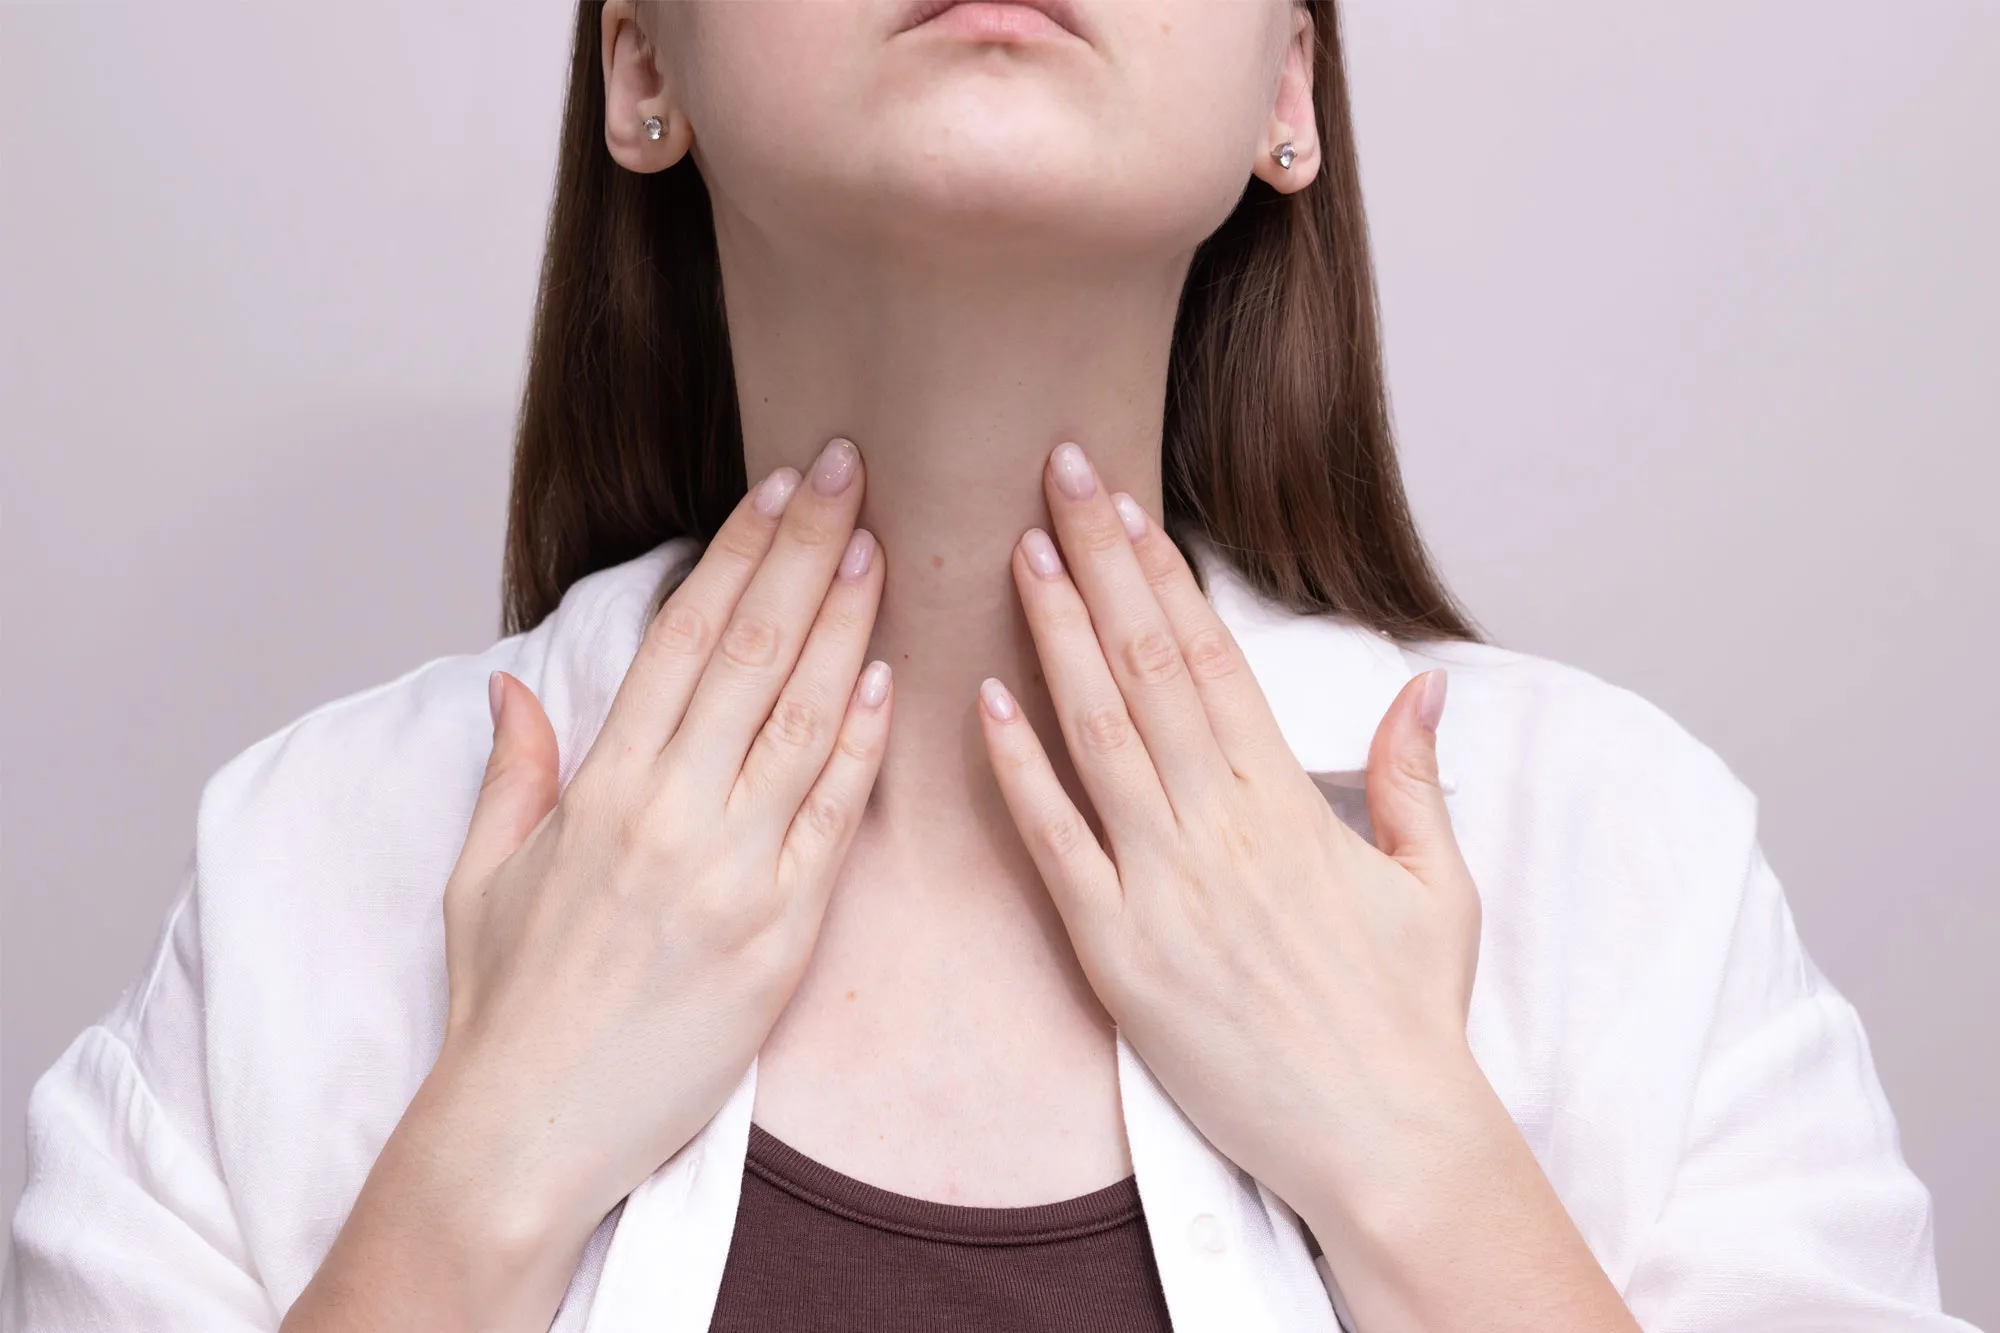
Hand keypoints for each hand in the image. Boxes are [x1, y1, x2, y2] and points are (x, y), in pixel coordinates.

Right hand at [285, 438, 890, 1332]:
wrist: (525, 1134)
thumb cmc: (506, 1009)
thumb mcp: (483, 878)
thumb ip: (514, 771)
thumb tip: (516, 687)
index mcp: (598, 792)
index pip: (680, 640)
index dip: (735, 554)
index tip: (779, 488)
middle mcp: (666, 818)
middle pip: (749, 655)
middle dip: (804, 553)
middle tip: (851, 473)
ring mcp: (728, 877)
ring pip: (798, 722)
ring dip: (845, 627)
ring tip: (881, 549)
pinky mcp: (776, 941)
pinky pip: (830, 824)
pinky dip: (860, 749)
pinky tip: (888, 679)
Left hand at [977, 442, 1635, 1330]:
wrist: (1384, 1138)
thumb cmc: (1408, 1018)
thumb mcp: (1438, 885)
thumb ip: (1412, 778)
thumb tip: (1420, 688)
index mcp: (1289, 802)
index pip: (1212, 655)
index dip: (1161, 571)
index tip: (1124, 503)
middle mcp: (1222, 826)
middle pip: (1147, 665)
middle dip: (1100, 561)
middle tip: (1054, 475)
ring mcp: (1165, 887)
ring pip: (1098, 732)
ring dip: (1054, 636)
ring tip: (1018, 552)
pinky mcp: (1120, 955)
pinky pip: (1057, 845)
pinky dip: (1020, 771)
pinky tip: (983, 702)